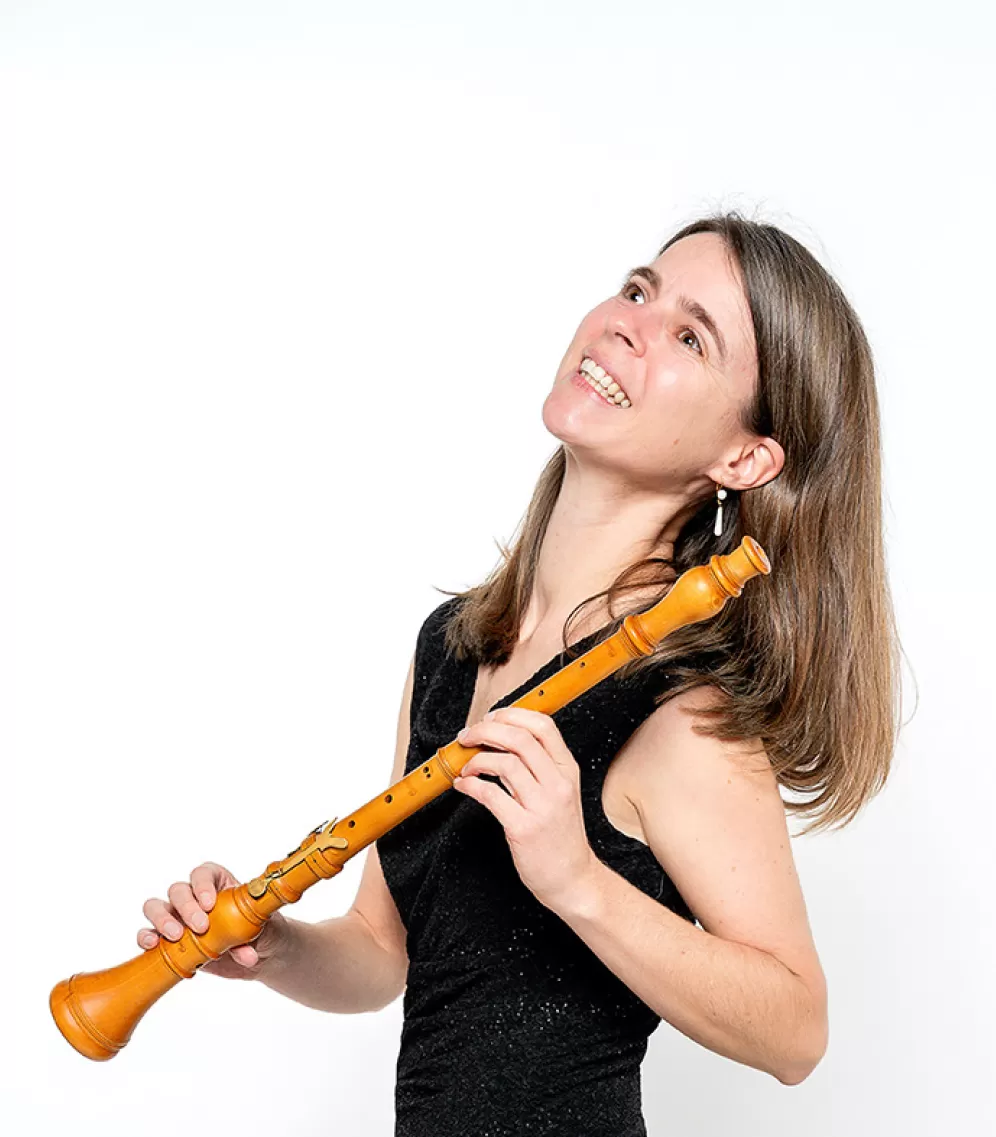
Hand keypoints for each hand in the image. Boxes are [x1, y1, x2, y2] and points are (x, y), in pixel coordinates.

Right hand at [138, 861, 288, 980]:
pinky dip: (147, 938)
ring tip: (175, 936)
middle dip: (186, 906)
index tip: (210, 903)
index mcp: (219, 883)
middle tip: (201, 927)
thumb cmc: (264, 930)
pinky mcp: (170, 941)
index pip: (203, 873)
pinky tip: (154, 947)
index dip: (203, 885)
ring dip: (162, 920)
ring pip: (156, 907)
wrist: (261, 954)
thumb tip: (247, 955)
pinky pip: (149, 934)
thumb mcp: (265, 929)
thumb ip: (253, 938)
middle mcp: (195, 897)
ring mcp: (180, 917)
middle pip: (178, 890)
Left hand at [454, 707, 598, 910]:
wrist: (573, 880)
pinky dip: (470, 785)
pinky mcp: (524, 829)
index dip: (512, 715)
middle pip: (520, 739)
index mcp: (567, 770)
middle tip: (467, 736)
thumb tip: (501, 739)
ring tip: (465, 766)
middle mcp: (558, 784)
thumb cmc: (561, 835)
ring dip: (476, 759)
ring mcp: (543, 807)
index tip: (490, 718)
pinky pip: (491, 795)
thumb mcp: (561, 792)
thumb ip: (538, 766)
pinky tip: (463, 785)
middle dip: (486, 730)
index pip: (544, 726)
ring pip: (505, 763)